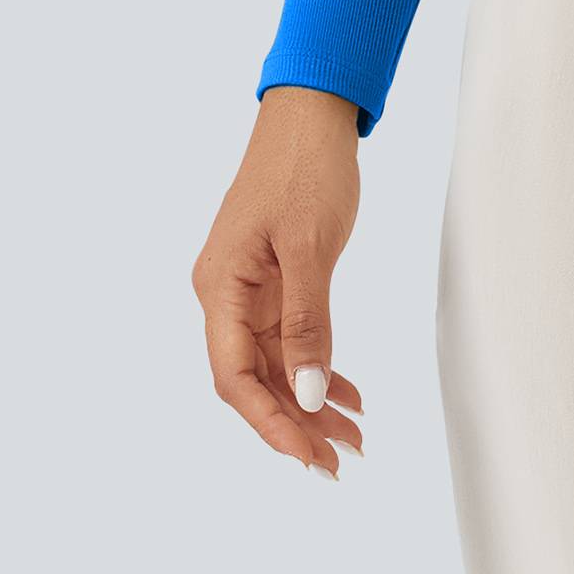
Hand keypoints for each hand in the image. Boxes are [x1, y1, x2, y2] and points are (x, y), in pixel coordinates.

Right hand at [193, 85, 366, 475]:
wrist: (314, 113)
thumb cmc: (305, 167)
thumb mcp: (309, 246)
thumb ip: (306, 322)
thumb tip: (305, 394)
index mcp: (220, 288)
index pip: (236, 376)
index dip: (270, 423)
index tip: (307, 456)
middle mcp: (226, 294)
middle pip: (256, 378)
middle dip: (297, 423)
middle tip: (341, 459)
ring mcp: (249, 288)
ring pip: (276, 363)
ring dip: (311, 400)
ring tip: (353, 436)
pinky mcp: (273, 279)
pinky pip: (290, 337)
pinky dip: (318, 364)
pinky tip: (346, 391)